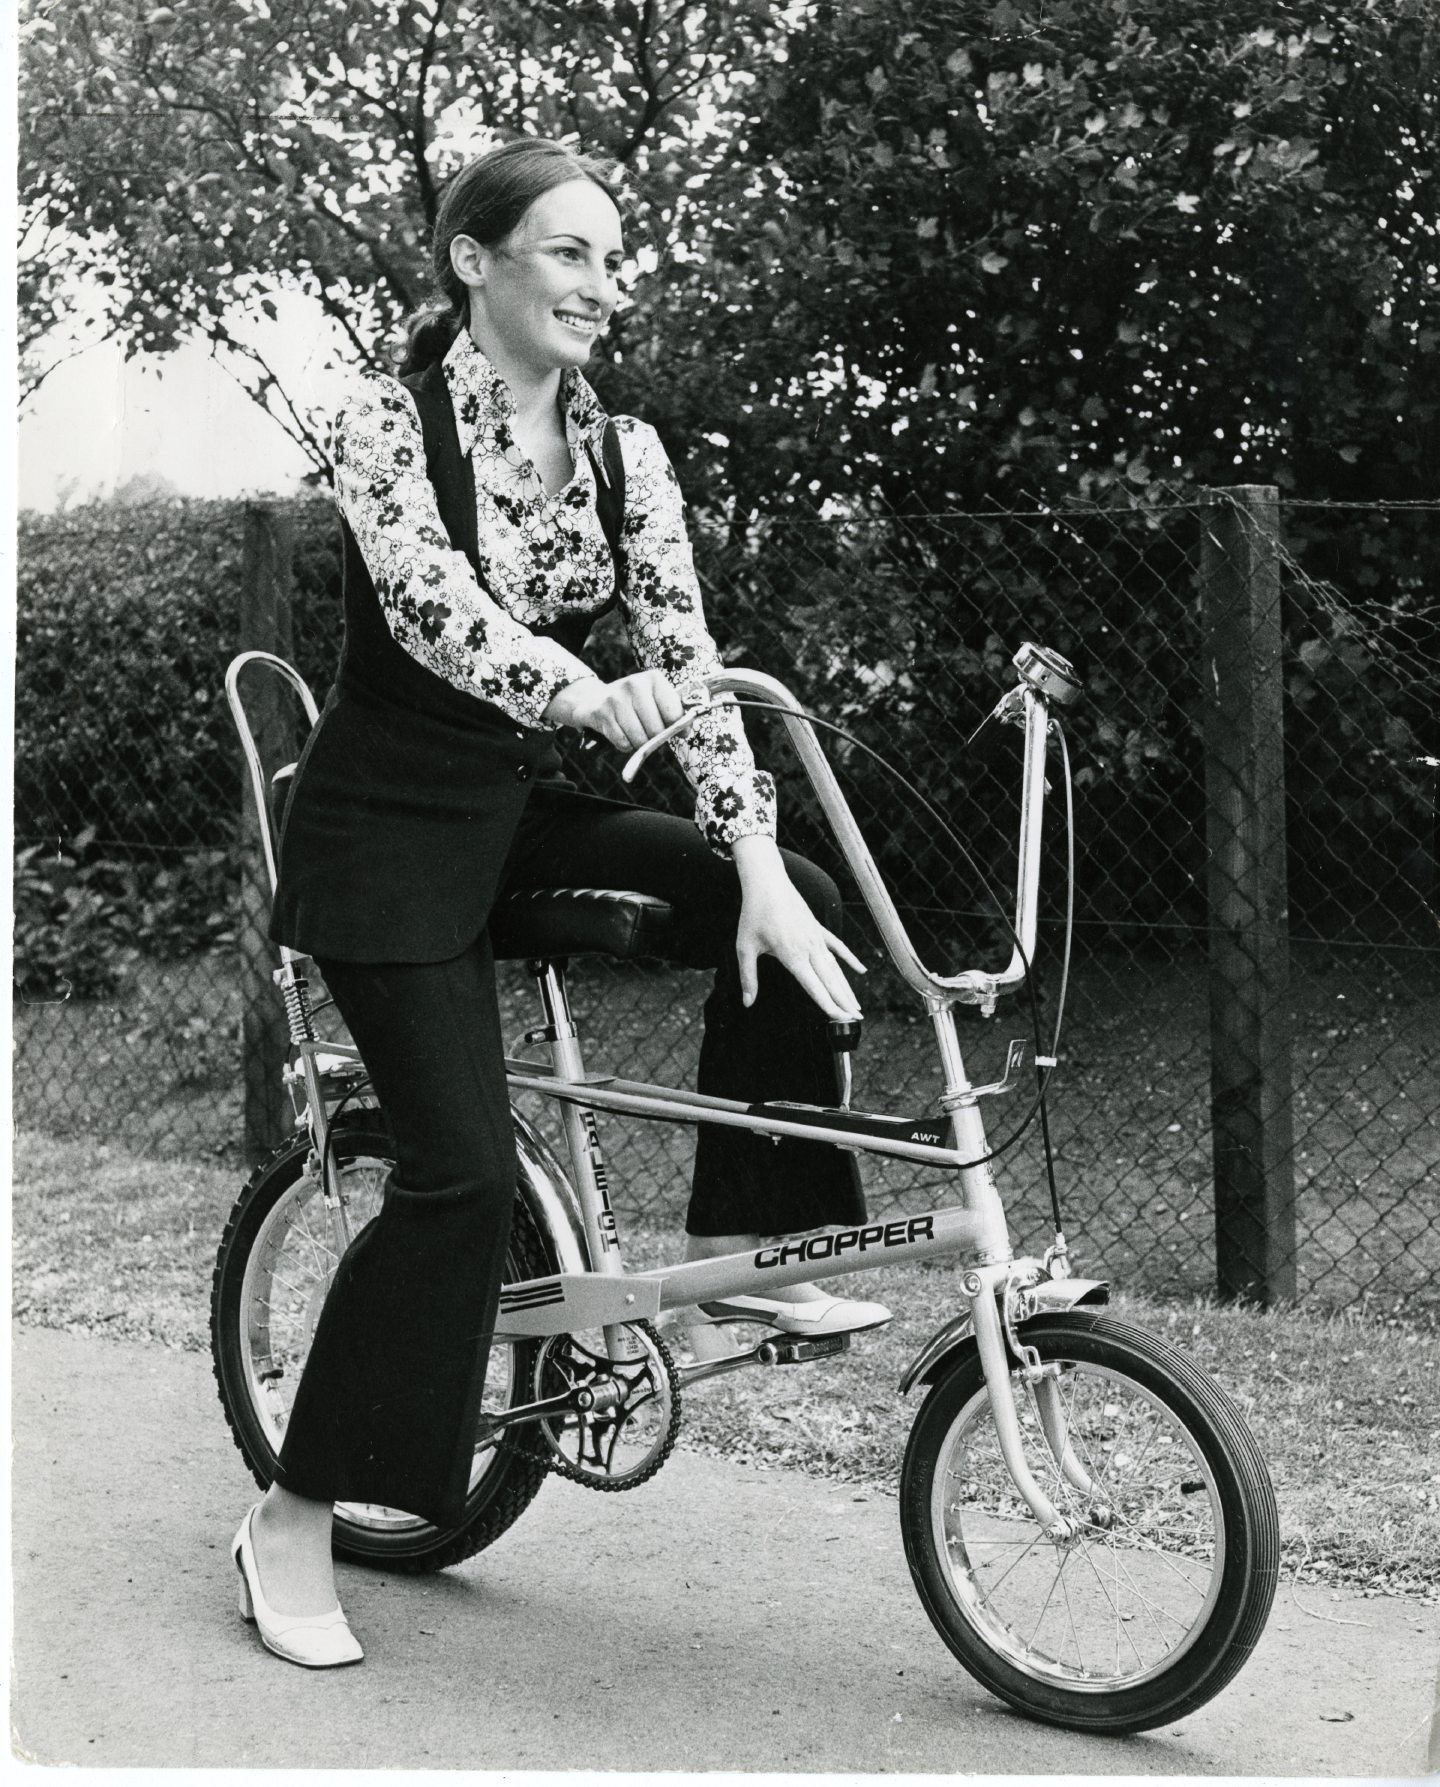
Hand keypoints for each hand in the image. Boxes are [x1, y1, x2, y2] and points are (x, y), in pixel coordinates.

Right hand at [543, 671, 684, 751]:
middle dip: (655, 739)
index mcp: (654, 679)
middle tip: (650, 733)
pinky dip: (625, 745)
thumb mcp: (654, 699)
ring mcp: (616, 698)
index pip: (674, 713)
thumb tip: (685, 731)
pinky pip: (623, 743)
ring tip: (635, 732)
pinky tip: (621, 733)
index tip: (675, 731)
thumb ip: (674, 712)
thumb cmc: (633, 703)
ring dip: (639, 743)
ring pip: (639, 739)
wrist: (593, 699)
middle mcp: (635, 684)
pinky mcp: (601, 713)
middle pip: (656, 730)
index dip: (677, 728)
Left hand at [732, 837, 865, 1022]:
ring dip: (847, 987)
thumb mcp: (745, 948)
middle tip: (856, 1020)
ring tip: (857, 1005)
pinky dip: (850, 959)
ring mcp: (816, 938)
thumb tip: (747, 1003)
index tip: (841, 1019)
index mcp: (792, 956)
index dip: (829, 1006)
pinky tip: (861, 970)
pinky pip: (838, 947)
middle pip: (831, 981)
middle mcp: (809, 949)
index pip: (815, 988)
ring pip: (836, 968)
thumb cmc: (754, 915)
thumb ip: (748, 978)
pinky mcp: (818, 928)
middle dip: (844, 1002)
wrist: (767, 883)